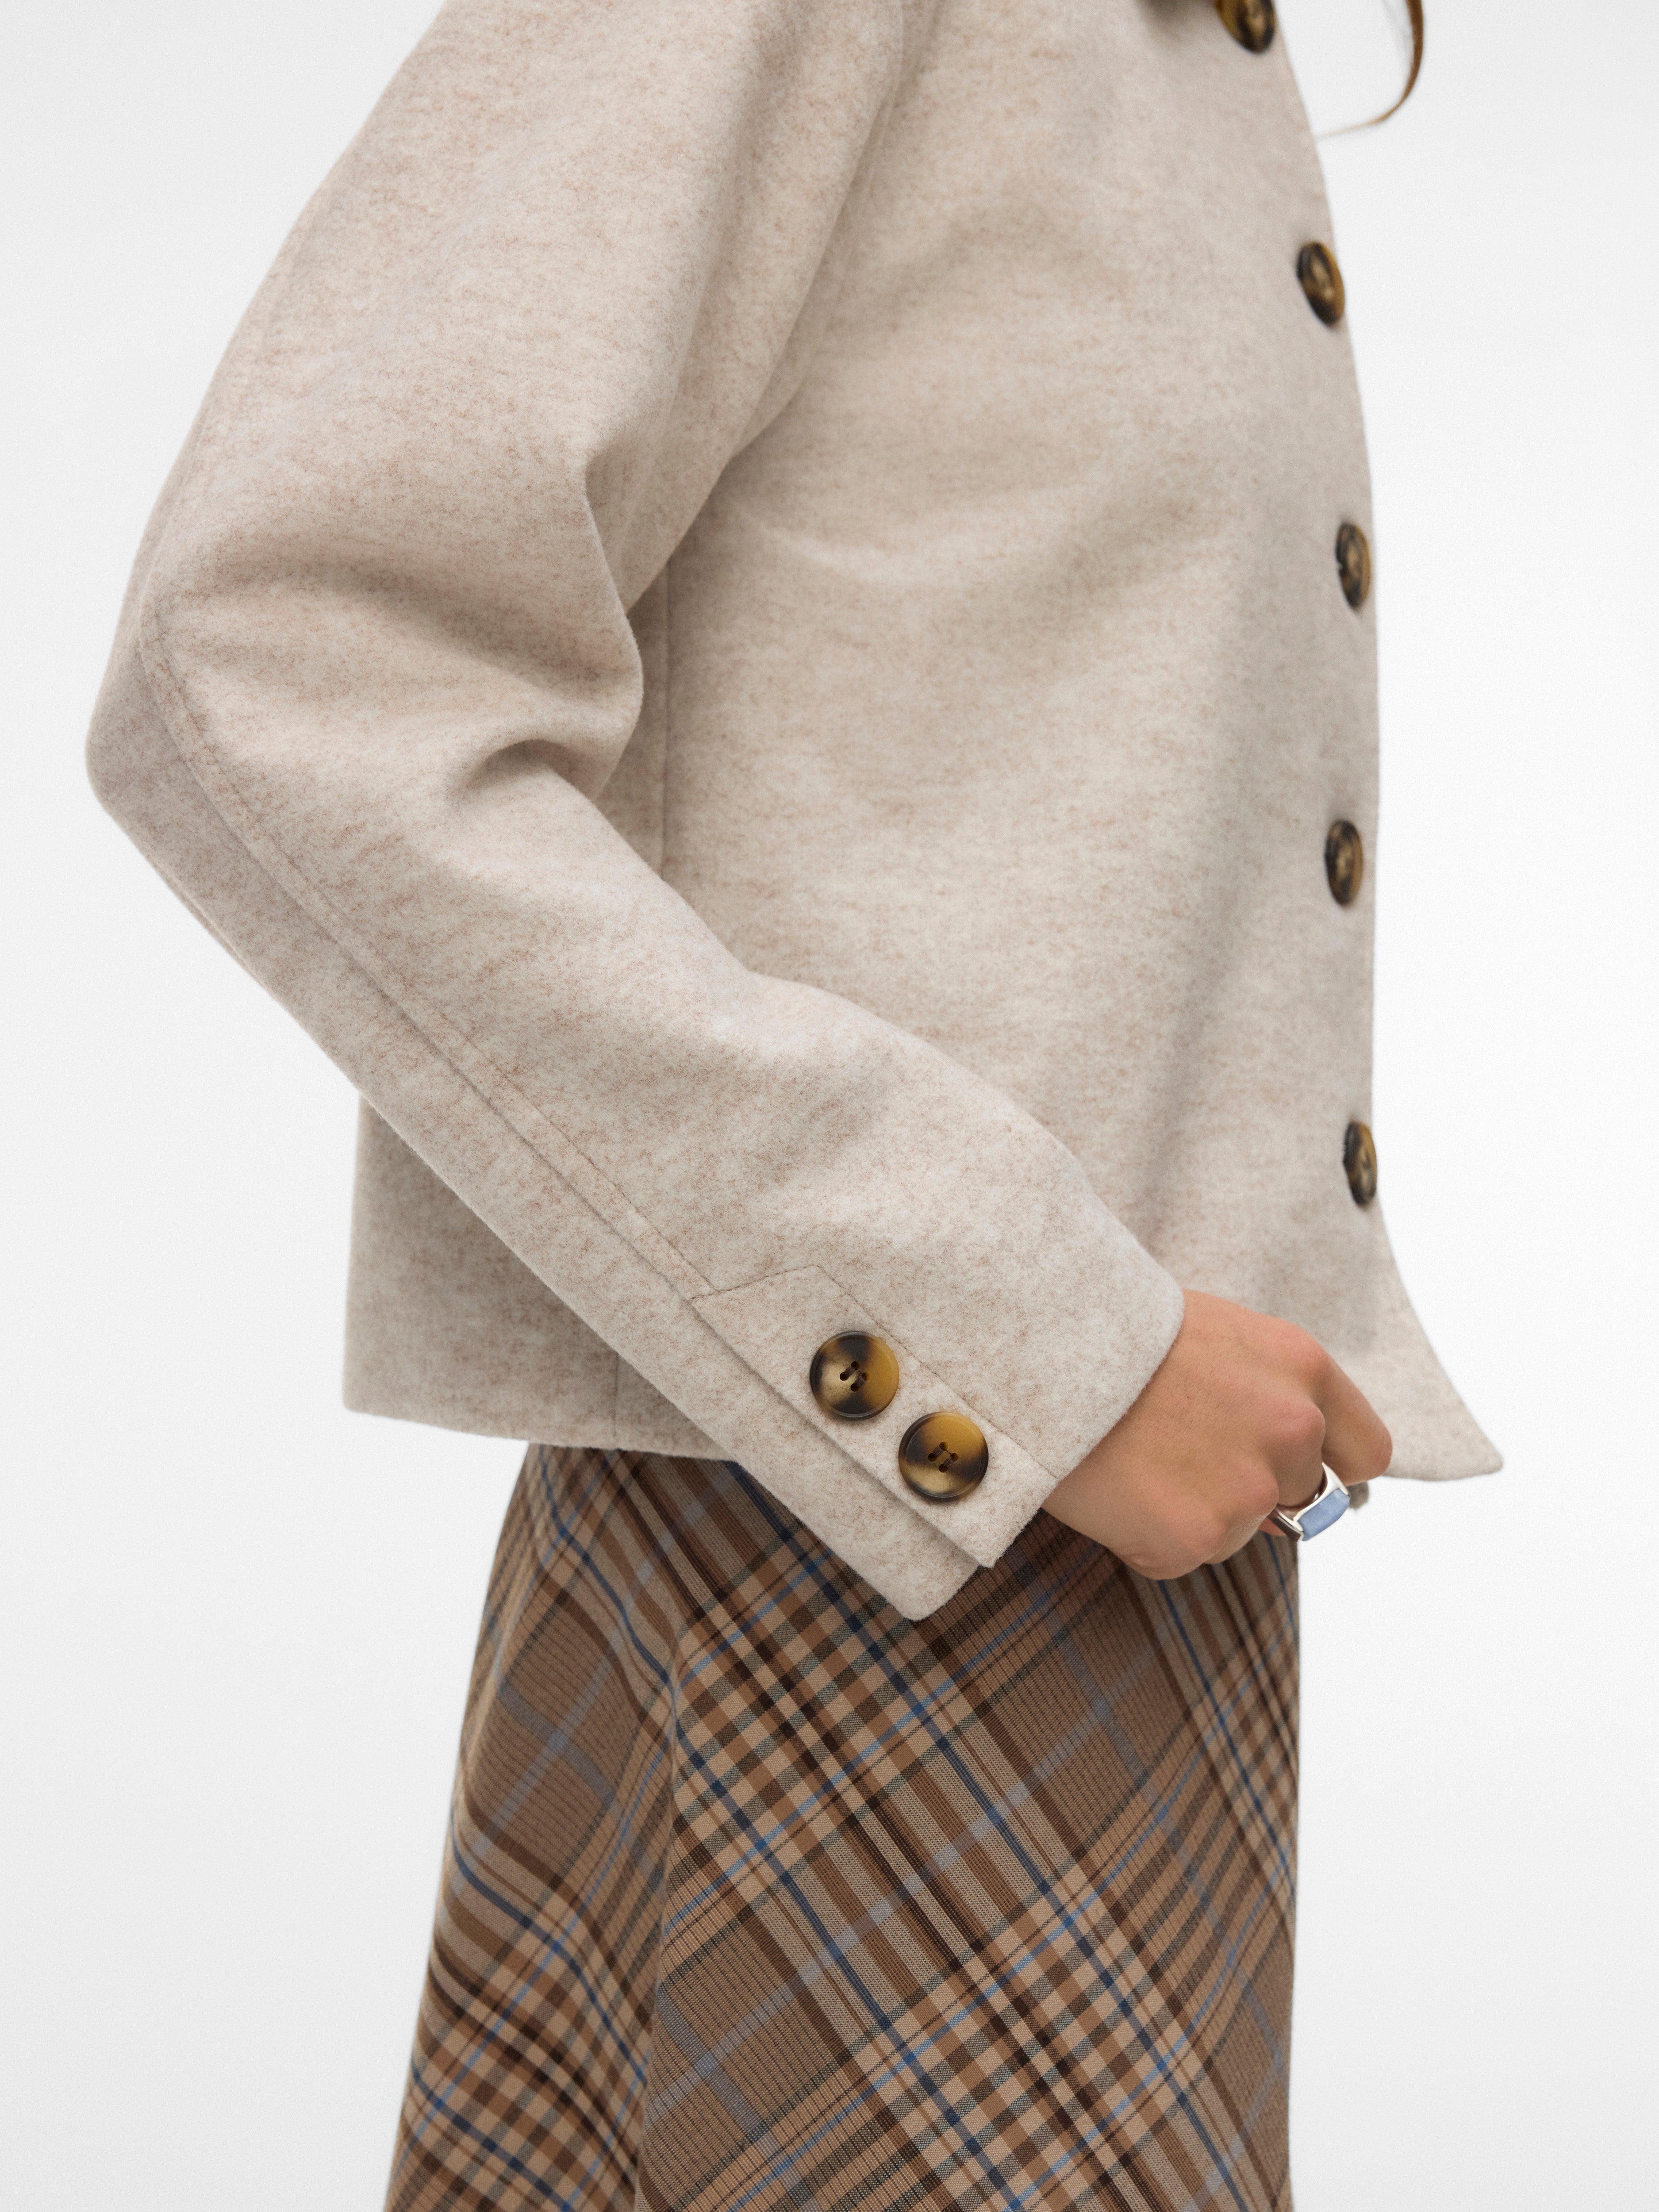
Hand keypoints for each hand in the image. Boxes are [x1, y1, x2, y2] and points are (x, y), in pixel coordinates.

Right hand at [1044, 1290, 1392, 1578]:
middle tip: (1179, 1452)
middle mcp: (1292, 1431)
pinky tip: (1114, 1486)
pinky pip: (1181, 1554)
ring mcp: (1248, 1490)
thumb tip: (1289, 1445)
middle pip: (1299, 1497)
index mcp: (1305, 1369)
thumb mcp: (1221, 1334)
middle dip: (1248, 1484)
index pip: (1366, 1452)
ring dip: (1194, 1509)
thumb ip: (1269, 1387)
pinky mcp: (1195, 1537)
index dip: (1330, 1467)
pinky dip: (1147, 1534)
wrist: (1039, 1346)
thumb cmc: (1117, 1330)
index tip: (1300, 1471)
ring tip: (1135, 1458)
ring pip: (1238, 1529)